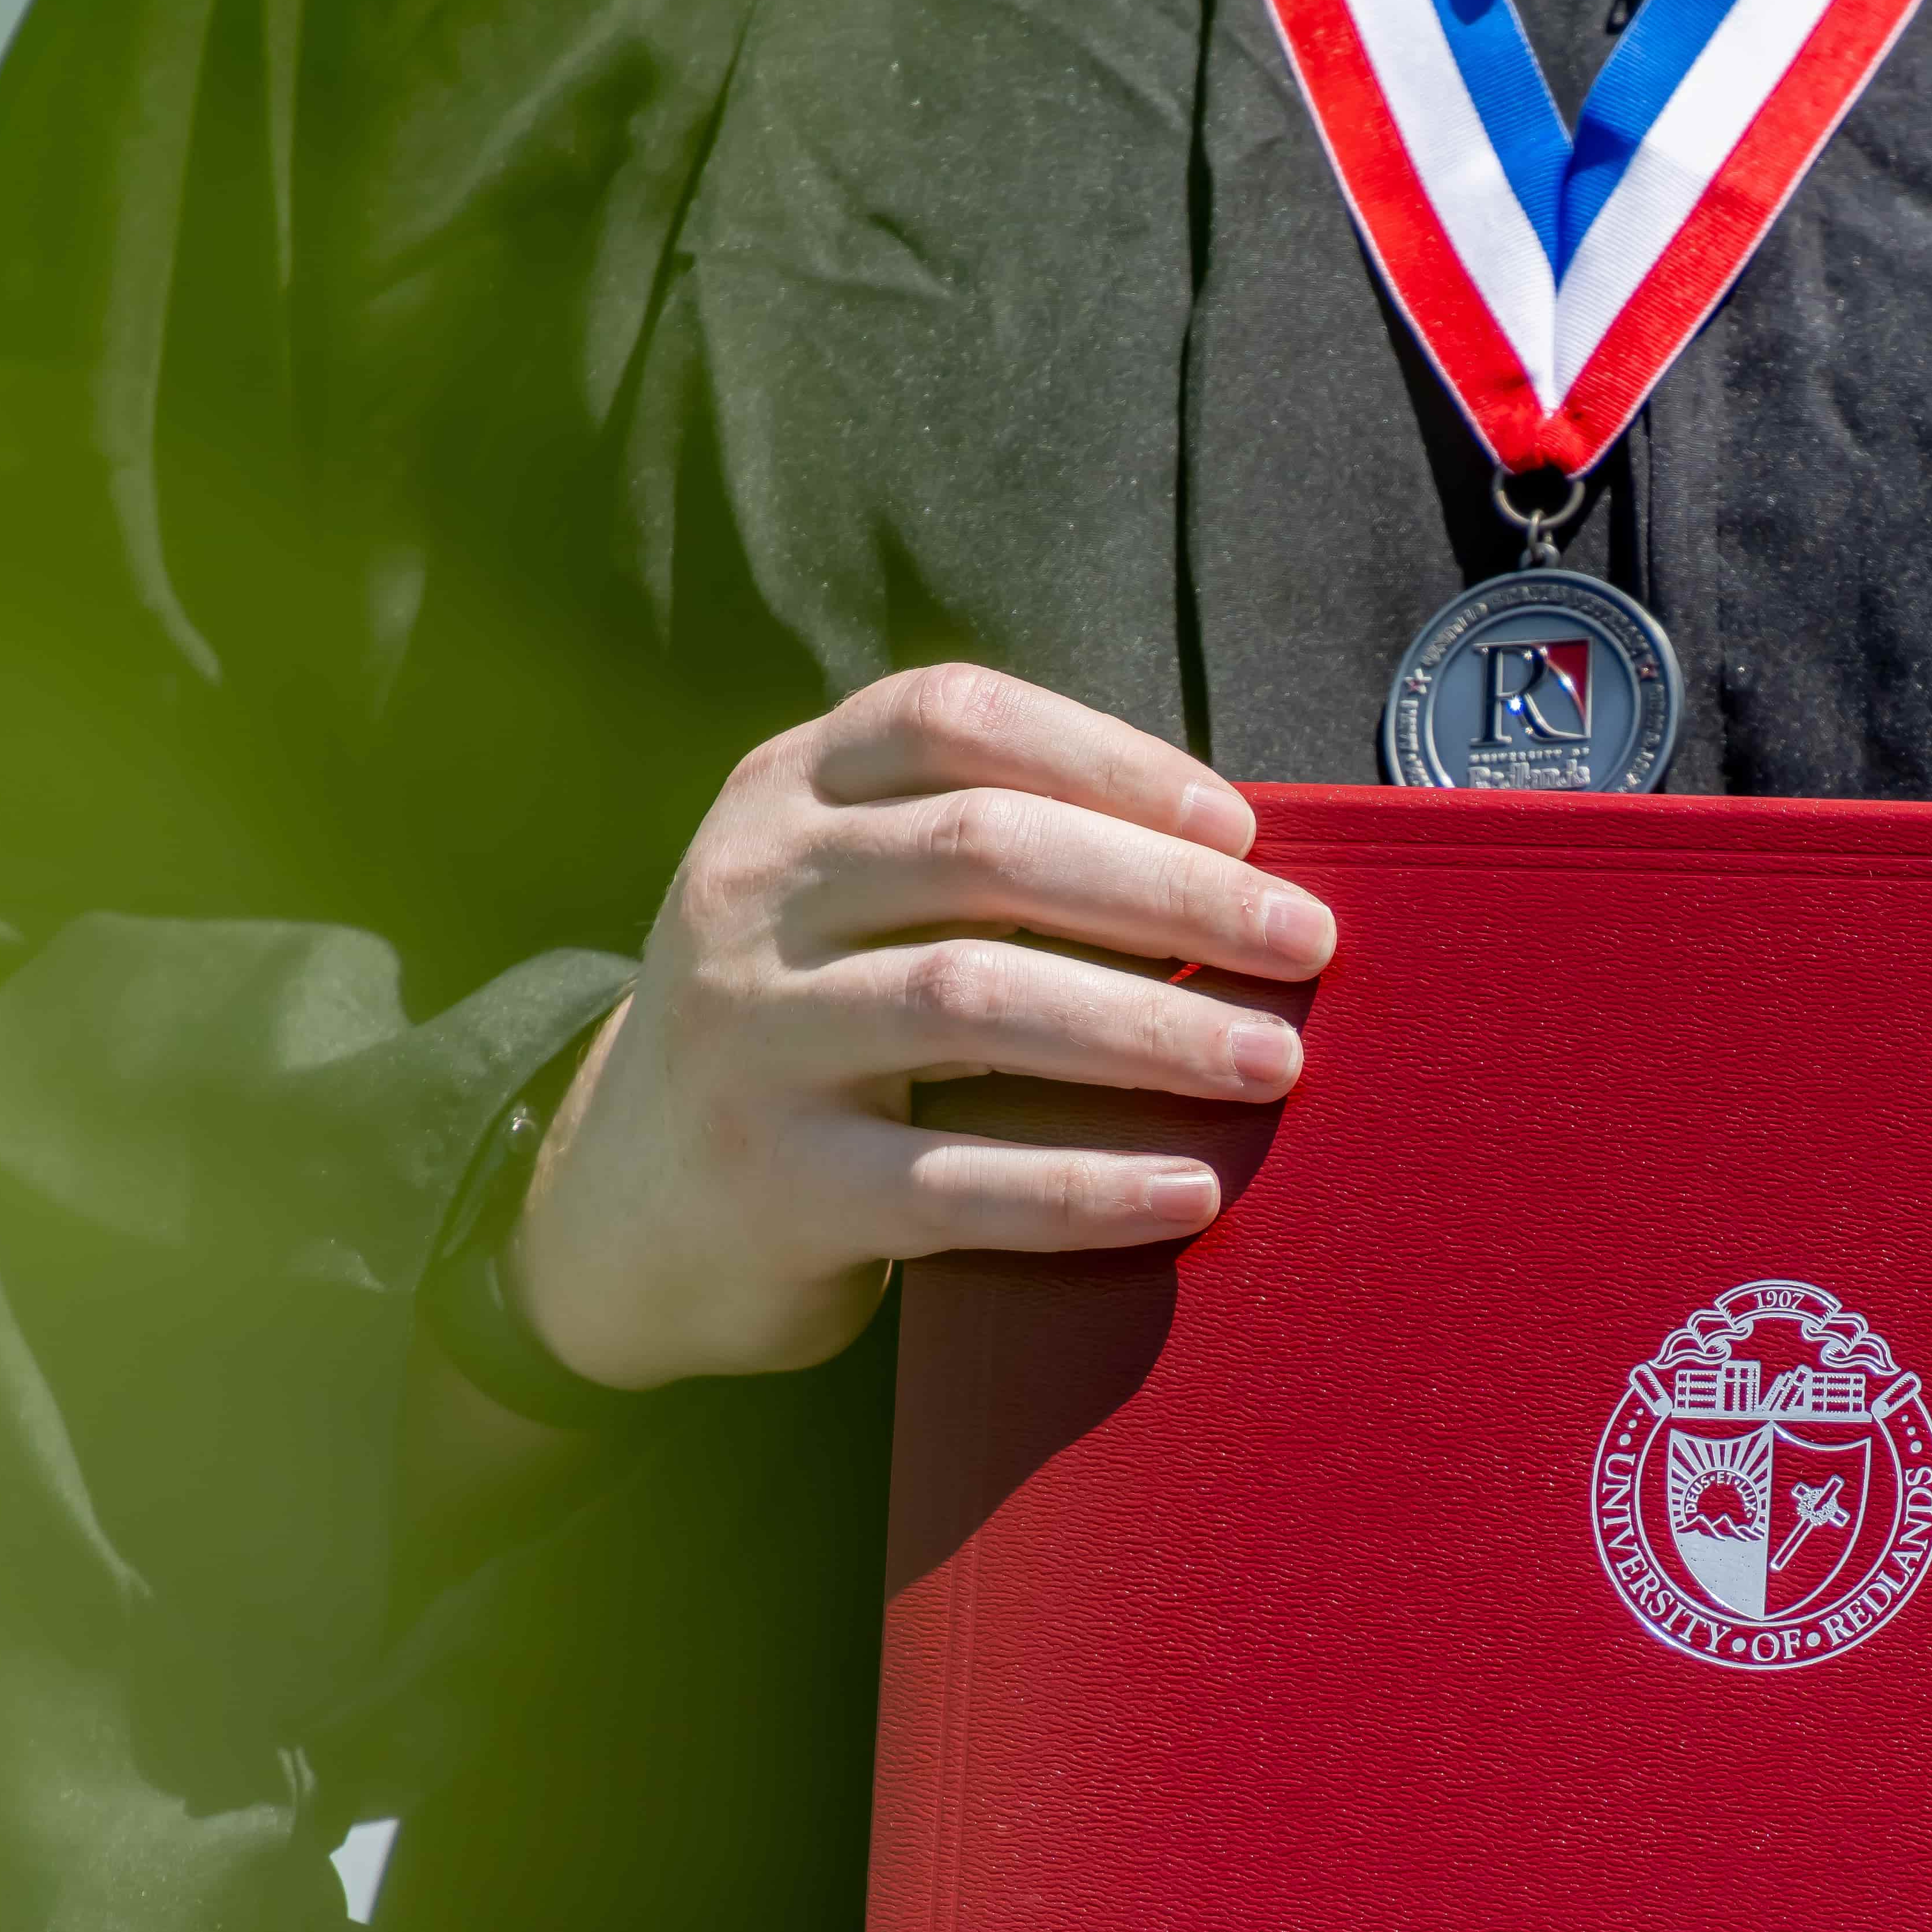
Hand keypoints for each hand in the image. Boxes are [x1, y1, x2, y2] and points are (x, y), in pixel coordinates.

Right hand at [516, 666, 1335, 1388]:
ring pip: (973, 1001)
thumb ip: (972, 857)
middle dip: (1171, 893)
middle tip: (1305, 942)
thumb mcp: (841, 904)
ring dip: (1151, 1028)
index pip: (953, 718)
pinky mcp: (772, 1182)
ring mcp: (747, 1036)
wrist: (625, 1213)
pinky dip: (1085, 1188)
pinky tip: (1188, 1193)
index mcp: (782, 794)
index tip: (1239, 825)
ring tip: (1276, 1061)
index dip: (1110, 758)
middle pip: (986, 849)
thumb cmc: (807, 1033)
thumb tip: (1227, 867)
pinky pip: (952, 1182)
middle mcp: (749, 893)